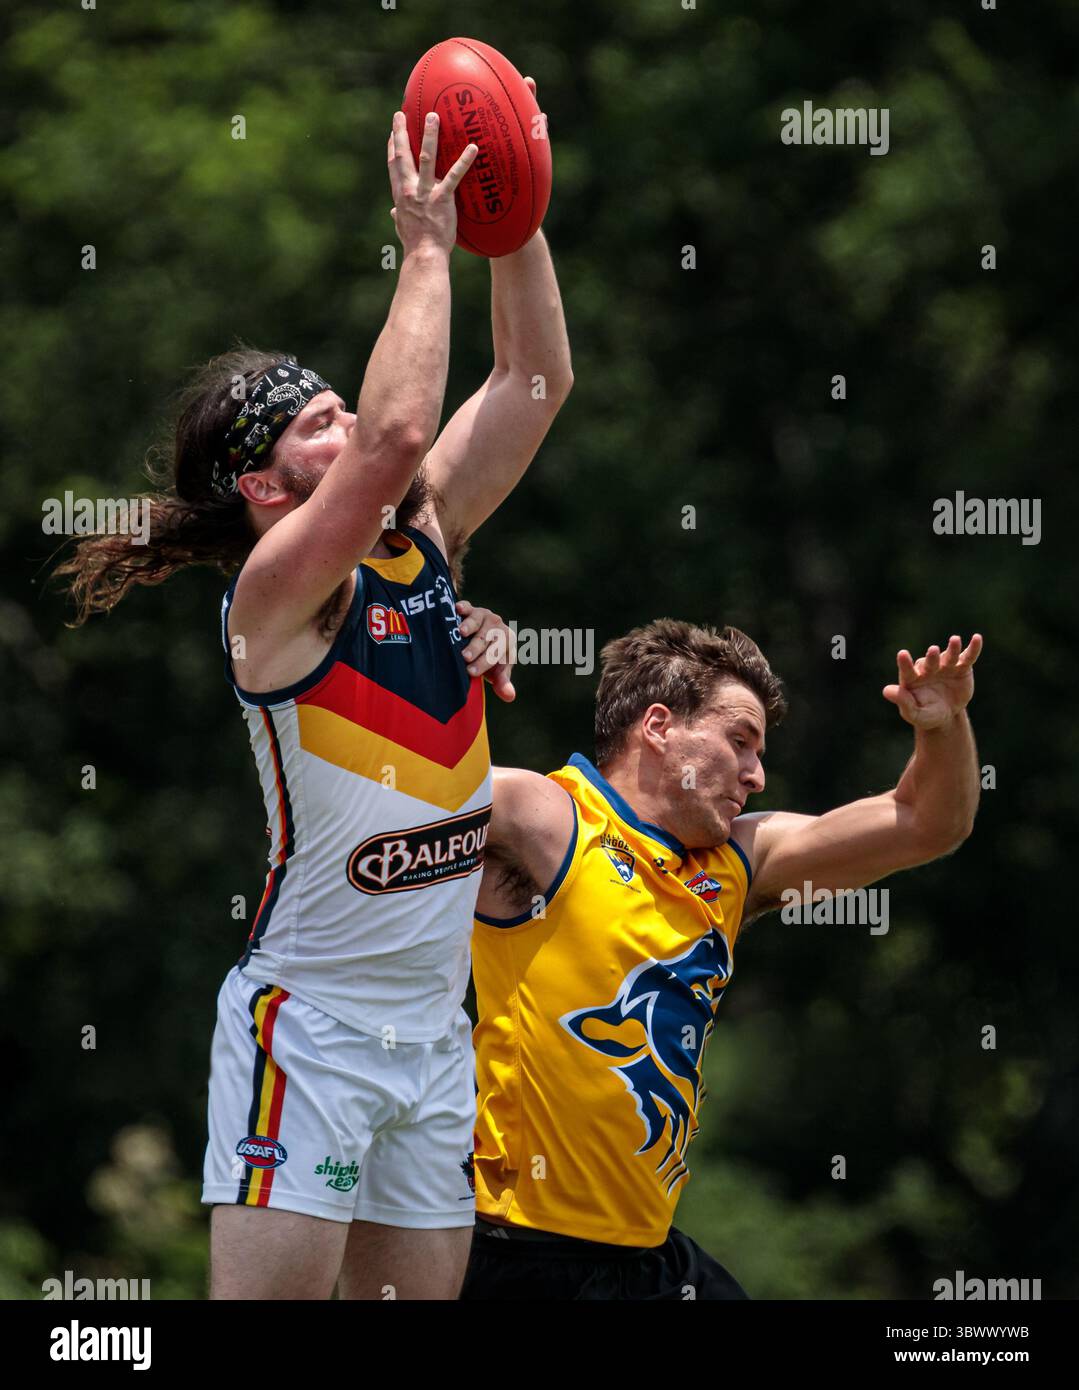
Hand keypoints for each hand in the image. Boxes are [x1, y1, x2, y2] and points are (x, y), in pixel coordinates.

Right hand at [386, 110, 476, 255]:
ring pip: (427, 158)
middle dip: (402, 132)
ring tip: (434, 116)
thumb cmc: (415, 244)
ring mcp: (425, 192)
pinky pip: (454, 176)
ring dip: (430, 135)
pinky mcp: (442, 199)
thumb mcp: (401, 227)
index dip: (392, 146)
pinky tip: (473, 148)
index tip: (393, 132)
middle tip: (402, 113)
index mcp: (400, 194)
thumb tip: (392, 212)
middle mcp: (409, 189)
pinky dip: (464, 161)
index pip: (393, 165)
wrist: (424, 255)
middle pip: (404, 155)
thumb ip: (397, 216)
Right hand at [456, 600, 515, 702]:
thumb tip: (510, 696)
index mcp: (507, 640)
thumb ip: (502, 682)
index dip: (484, 663)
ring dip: (470, 626)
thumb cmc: (489, 658)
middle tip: (464, 657)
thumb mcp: (496, 670)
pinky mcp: (471, 608)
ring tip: (461, 633)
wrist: (480, 638)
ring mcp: (484, 615)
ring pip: (478, 621)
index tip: (471, 672)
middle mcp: (497, 625)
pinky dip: (463, 607)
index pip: (496, 653)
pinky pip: (468, 607)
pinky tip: (457, 609)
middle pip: (487, 638)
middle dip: (475, 648)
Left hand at [883, 634, 982, 728]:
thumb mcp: (914, 713)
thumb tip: (886, 691)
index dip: (905, 663)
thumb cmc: (925, 714)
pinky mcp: (961, 667)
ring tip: (955, 640)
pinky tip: (977, 638)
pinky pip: (968, 657)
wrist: (946, 716)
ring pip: (949, 656)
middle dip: (932, 657)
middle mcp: (928, 668)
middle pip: (930, 662)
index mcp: (912, 678)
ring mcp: (945, 666)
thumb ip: (903, 702)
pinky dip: (973, 648)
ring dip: (952, 649)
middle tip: (933, 651)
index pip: (907, 670)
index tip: (902, 654)